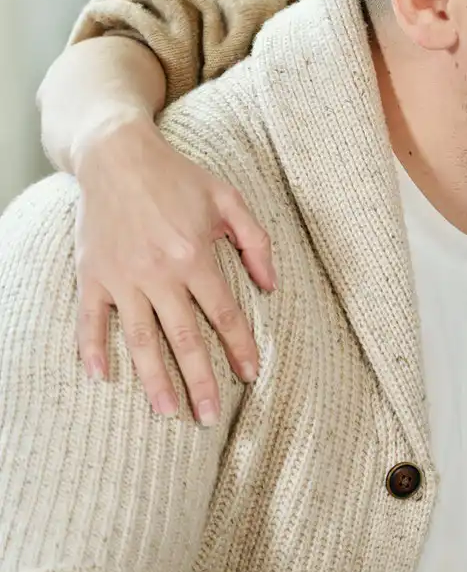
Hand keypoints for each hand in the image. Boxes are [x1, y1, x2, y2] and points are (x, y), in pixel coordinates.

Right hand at [72, 118, 274, 419]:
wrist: (116, 156)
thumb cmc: (178, 177)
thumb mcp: (230, 199)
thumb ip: (257, 243)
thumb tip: (271, 286)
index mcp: (194, 256)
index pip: (223, 314)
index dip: (240, 347)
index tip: (251, 375)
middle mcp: (157, 273)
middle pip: (184, 338)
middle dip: (200, 380)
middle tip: (209, 416)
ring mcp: (121, 277)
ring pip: (140, 339)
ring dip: (154, 379)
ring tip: (168, 411)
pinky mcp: (91, 275)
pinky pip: (90, 320)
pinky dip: (93, 349)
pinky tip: (102, 378)